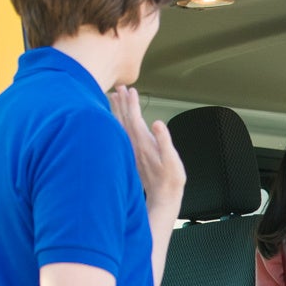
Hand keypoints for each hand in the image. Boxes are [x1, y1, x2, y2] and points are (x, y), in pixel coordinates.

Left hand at [111, 85, 184, 216]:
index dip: (132, 103)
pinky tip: (117, 119)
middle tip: (118, 87)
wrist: (163, 197)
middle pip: (125, 119)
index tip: (130, 90)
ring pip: (121, 126)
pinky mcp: (132, 155)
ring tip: (113, 97)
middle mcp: (135, 146)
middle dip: (122, 102)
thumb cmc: (170, 180)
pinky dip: (118, 122)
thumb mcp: (172, 159)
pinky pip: (122, 134)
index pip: (135, 118)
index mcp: (144, 143)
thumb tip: (158, 123)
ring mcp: (132, 150)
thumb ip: (164, 140)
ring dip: (117, 111)